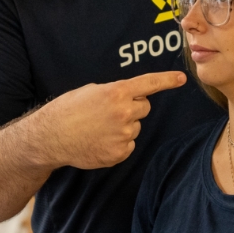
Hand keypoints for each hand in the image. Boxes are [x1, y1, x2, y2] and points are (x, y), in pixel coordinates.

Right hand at [39, 71, 186, 169]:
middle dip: (133, 108)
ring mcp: (123, 135)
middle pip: (144, 108)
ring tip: (99, 128)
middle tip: (110, 112)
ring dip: (123, 127)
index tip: (182, 79)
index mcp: (117, 92)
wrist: (51, 137)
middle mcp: (124, 112)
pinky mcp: (119, 153)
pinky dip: (118, 143)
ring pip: (135, 127)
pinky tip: (99, 141)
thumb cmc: (68, 110)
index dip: (167, 80)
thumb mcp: (91, 91)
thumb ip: (115, 92)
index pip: (149, 84)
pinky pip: (129, 145)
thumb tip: (129, 96)